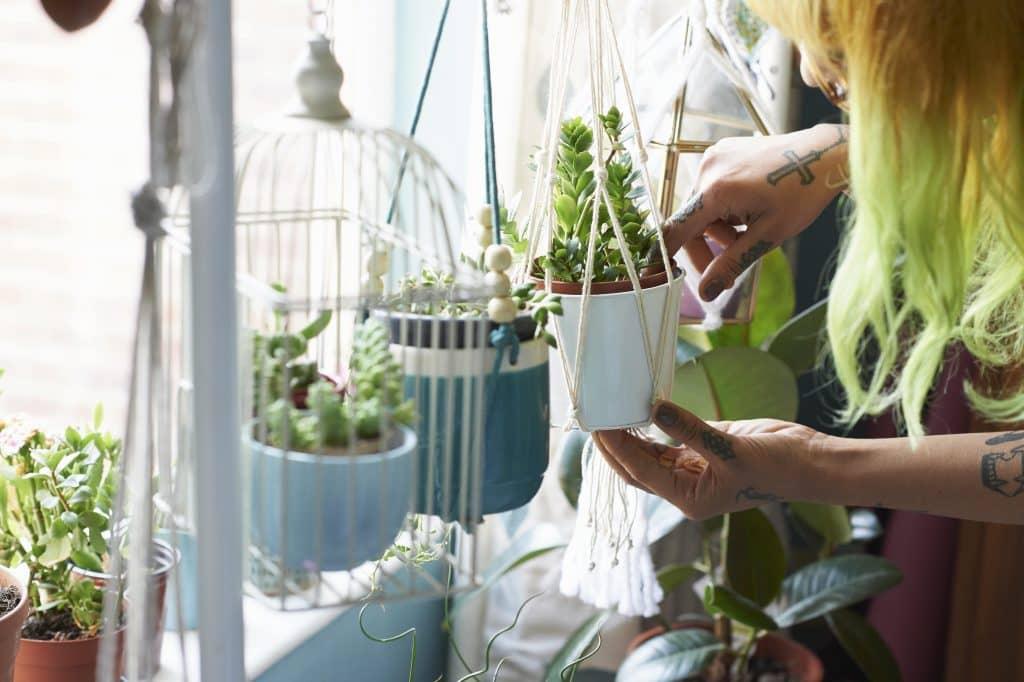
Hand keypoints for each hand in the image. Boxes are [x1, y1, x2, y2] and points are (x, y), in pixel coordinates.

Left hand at [593, 401, 826, 519]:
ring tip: (608, 409)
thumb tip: (654, 409)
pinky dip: (653, 425)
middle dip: (613, 445)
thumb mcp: (730, 447)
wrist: (809, 462)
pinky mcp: (703, 449)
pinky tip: (637, 408)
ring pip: (650, 453)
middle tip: (593, 416)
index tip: (599, 425)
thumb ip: (690, 429)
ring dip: (630, 435)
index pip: (639, 472)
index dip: (617, 449)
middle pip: (636, 467)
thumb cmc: (776, 466)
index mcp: (688, 499)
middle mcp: (685, 487)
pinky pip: (669, 438)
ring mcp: (693, 468)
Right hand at [661, 124, 847, 300]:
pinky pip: (711, 188)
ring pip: (701, 207)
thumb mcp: (767, 237)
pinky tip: (748, 208)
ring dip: (718, 226)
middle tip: (729, 268)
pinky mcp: (721, 152)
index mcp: (715, 191)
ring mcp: (713, 156)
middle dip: (707, 246)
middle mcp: (707, 169)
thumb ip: (731, 264)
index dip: (665, 255)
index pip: (676, 230)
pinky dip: (723, 206)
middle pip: (689, 221)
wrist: (824, 155)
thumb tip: (705, 294)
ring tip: (749, 230)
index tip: (661, 274)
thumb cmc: (801, 194)